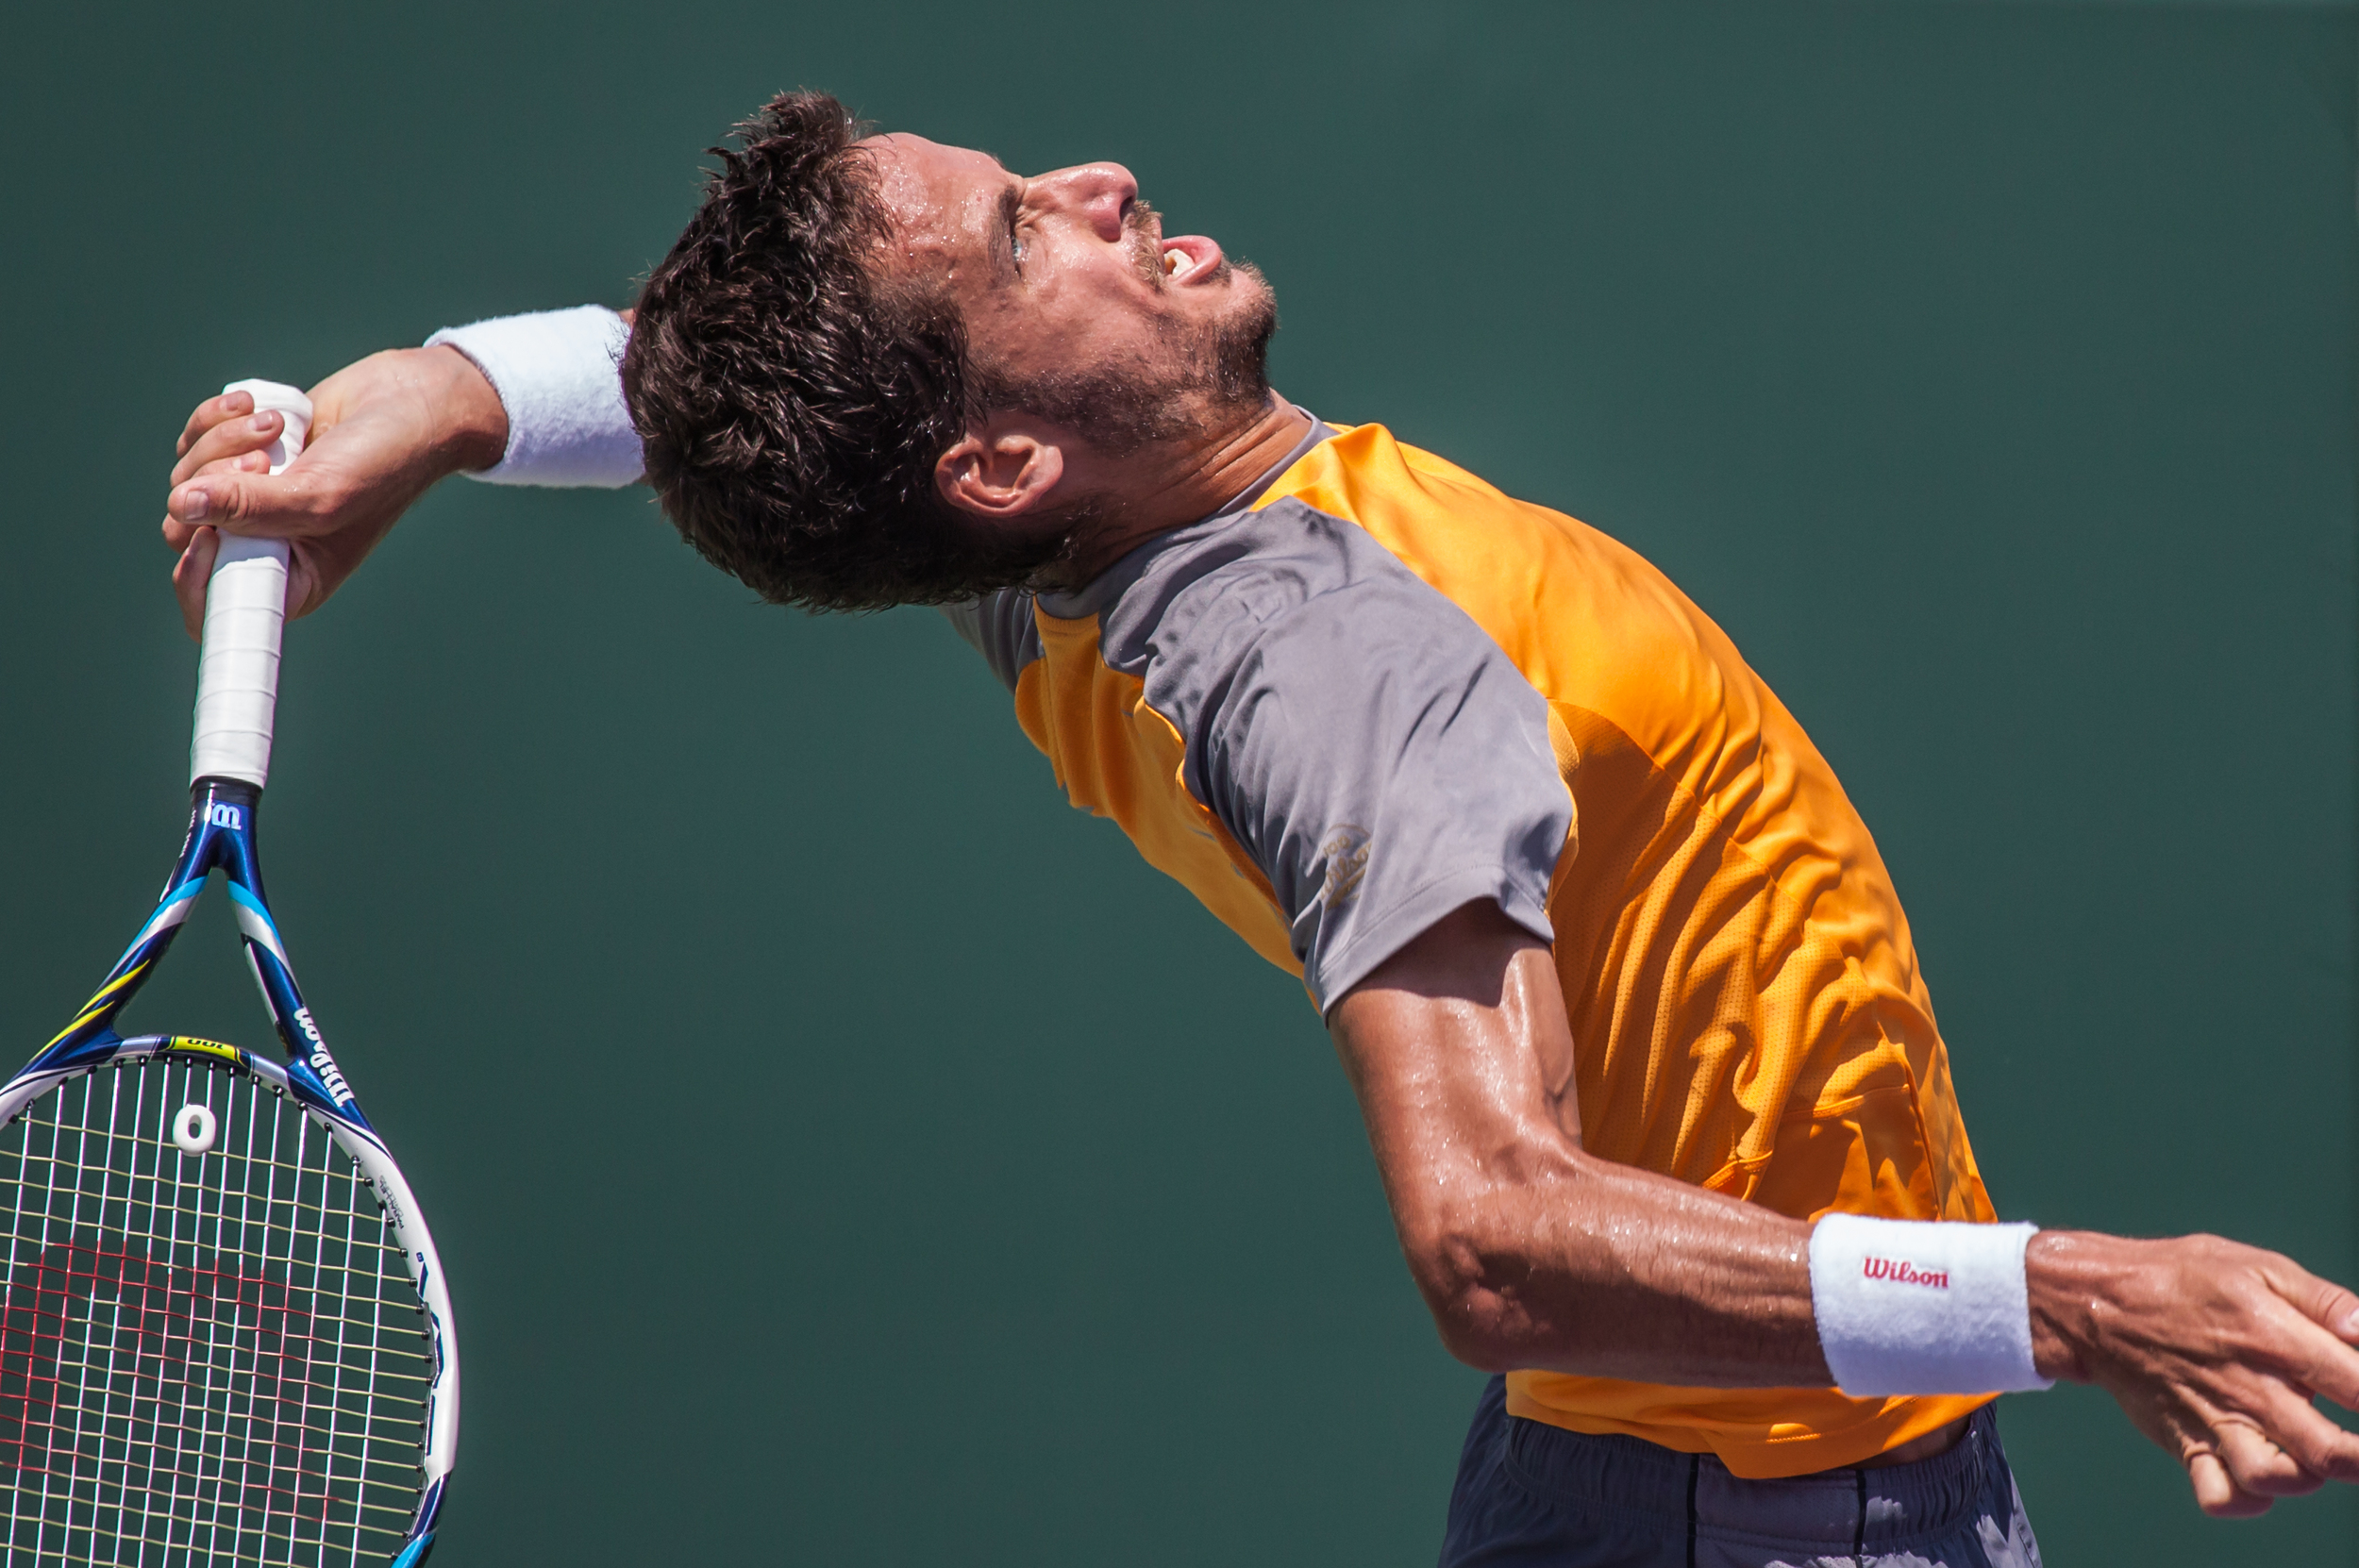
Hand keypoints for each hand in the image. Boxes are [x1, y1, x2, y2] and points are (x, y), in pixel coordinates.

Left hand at [163, 344, 506, 636]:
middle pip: (185, 532)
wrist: (404, 402)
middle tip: (260, 464)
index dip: (199, 576)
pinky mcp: (237, 455)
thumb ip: (251, 506)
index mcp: (291, 576)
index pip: (218, 604)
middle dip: (214, 487)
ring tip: (275, 429)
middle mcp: (263, 542)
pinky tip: (257, 409)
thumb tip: (182, 505)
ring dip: (222, 442)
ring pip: (187, 481)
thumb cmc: (384, 463)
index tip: (212, 537)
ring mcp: (247, 498)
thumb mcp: (322, 494)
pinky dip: (215, 420)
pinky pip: (193, 443)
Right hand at [2029, 1230, 2358, 1516]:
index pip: (2358, 1386)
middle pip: (2330, 1452)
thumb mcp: (2257, 1266)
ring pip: (2276, 1480)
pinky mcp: (2185, 1442)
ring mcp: (2214, 1419)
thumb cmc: (2184, 1278)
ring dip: (2308, 1478)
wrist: (2096, 1302)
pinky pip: (2220, 1496)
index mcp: (2274, 1337)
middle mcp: (2248, 1386)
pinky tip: (2265, 1481)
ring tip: (2313, 1456)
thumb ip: (2325, 1301)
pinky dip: (2249, 1501)